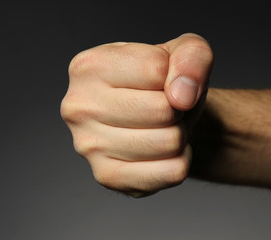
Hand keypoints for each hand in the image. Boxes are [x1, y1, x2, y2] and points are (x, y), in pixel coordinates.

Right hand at [60, 33, 212, 196]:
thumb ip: (191, 56)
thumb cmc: (165, 83)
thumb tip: (182, 96)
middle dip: (178, 109)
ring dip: (179, 134)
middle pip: (163, 110)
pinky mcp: (107, 176)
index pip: (156, 70)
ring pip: (169, 142)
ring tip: (162, 126)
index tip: (164, 80)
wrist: (157, 117)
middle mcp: (79, 106)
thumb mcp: (184, 51)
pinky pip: (171, 172)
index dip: (176, 76)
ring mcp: (89, 145)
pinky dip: (179, 160)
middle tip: (166, 107)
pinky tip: (161, 150)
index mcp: (90, 66)